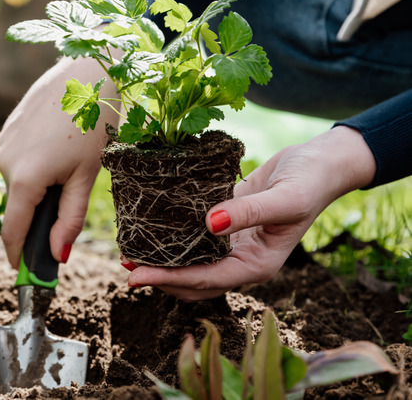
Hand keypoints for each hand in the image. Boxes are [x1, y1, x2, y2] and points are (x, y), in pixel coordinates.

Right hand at [0, 56, 118, 267]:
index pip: (13, 230)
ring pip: (17, 183)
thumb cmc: (94, 123)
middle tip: (66, 206)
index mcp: (25, 178)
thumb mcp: (86, 178)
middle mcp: (5, 162)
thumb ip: (70, 220)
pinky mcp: (6, 130)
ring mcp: (2, 144)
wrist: (88, 71)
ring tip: (68, 166)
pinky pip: (16, 162)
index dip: (17, 255)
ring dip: (36, 189)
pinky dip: (33, 168)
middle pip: (17, 206)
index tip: (24, 272)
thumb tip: (57, 256)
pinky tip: (57, 149)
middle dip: (36, 216)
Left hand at [125, 126, 376, 300]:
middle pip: (193, 282)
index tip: (137, 277)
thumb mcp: (285, 198)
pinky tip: (149, 229)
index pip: (206, 280)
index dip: (169, 280)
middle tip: (126, 268)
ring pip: (190, 264)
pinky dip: (171, 238)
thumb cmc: (310, 181)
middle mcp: (240, 260)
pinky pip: (193, 238)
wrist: (319, 163)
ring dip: (162, 262)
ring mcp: (231, 245)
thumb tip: (210, 224)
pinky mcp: (224, 225)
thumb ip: (250, 212)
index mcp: (257, 265)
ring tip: (129, 253)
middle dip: (159, 278)